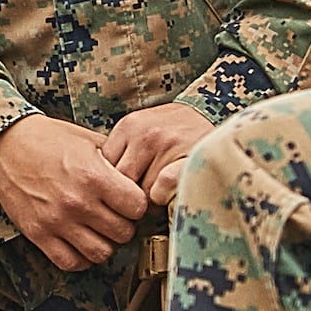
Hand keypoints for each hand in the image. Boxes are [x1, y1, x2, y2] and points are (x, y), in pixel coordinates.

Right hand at [0, 113, 154, 271]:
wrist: (7, 144)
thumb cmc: (50, 139)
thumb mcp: (90, 141)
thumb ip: (118, 163)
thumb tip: (141, 181)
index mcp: (94, 176)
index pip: (137, 208)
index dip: (137, 205)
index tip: (129, 201)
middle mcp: (77, 202)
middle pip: (123, 233)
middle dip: (123, 224)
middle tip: (115, 216)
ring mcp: (57, 221)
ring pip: (101, 253)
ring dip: (105, 243)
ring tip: (99, 230)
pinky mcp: (38, 234)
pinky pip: (70, 262)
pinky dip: (81, 257)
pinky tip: (81, 242)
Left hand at [96, 101, 218, 201]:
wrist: (215, 110)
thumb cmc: (173, 128)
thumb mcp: (141, 128)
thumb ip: (121, 151)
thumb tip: (95, 186)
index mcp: (129, 125)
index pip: (103, 169)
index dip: (111, 186)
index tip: (120, 191)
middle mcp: (145, 133)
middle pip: (120, 183)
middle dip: (128, 197)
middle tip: (138, 200)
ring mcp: (168, 146)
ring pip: (142, 193)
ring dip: (149, 199)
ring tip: (160, 190)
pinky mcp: (187, 159)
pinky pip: (161, 192)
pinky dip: (164, 198)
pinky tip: (171, 192)